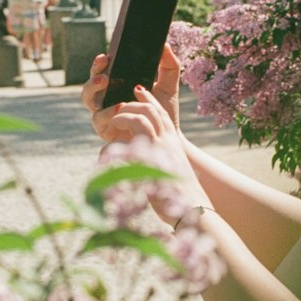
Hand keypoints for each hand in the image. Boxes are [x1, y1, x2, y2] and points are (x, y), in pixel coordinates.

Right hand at [82, 42, 181, 142]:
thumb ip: (169, 66)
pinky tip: (119, 106)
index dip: (99, 63)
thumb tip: (165, 45)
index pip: (102, 70)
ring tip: (106, 82)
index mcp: (116, 85)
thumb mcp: (168, 85)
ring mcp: (103, 113)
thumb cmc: (162, 109)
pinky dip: (107, 112)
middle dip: (93, 75)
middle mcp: (106, 98)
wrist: (166, 136)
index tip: (106, 56)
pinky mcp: (105, 129)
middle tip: (104, 71)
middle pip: (90, 84)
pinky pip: (99, 119)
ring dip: (93, 90)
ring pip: (88, 100)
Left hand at [103, 82, 208, 223]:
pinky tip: (104, 155)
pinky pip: (127, 147)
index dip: (150, 100)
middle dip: (134, 103)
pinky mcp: (150, 163)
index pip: (162, 113)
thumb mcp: (170, 172)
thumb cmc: (182, 196)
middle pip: (153, 110)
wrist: (195, 211)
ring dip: (125, 116)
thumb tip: (143, 164)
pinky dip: (113, 147)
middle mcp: (169, 143)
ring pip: (142, 119)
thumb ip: (158, 161)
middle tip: (120, 104)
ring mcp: (160, 151)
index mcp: (173, 144)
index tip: (139, 89)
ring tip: (113, 121)